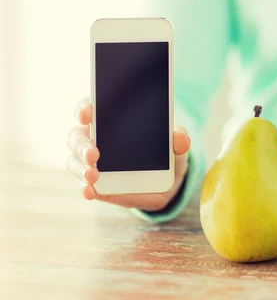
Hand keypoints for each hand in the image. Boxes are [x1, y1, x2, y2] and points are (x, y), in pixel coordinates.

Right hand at [66, 98, 190, 211]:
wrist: (167, 181)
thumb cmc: (165, 152)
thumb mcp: (175, 143)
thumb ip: (178, 138)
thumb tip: (179, 136)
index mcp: (110, 121)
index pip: (90, 109)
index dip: (84, 108)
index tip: (88, 113)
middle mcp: (95, 140)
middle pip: (77, 136)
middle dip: (82, 144)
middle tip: (93, 153)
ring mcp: (92, 163)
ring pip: (75, 161)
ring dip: (80, 167)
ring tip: (92, 175)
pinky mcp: (96, 184)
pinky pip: (84, 184)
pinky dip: (85, 188)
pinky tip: (90, 191)